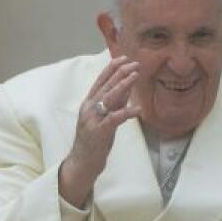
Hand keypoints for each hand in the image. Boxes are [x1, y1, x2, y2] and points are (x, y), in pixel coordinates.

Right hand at [58, 56, 140, 207]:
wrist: (82, 162)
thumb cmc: (94, 141)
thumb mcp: (104, 118)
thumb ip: (114, 103)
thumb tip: (127, 87)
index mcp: (88, 103)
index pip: (100, 81)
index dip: (112, 68)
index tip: (124, 58)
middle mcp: (88, 108)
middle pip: (105, 86)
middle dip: (120, 73)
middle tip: (134, 63)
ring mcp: (92, 119)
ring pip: (109, 98)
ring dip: (123, 85)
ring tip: (135, 76)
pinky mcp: (99, 132)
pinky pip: (114, 119)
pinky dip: (126, 112)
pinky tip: (138, 109)